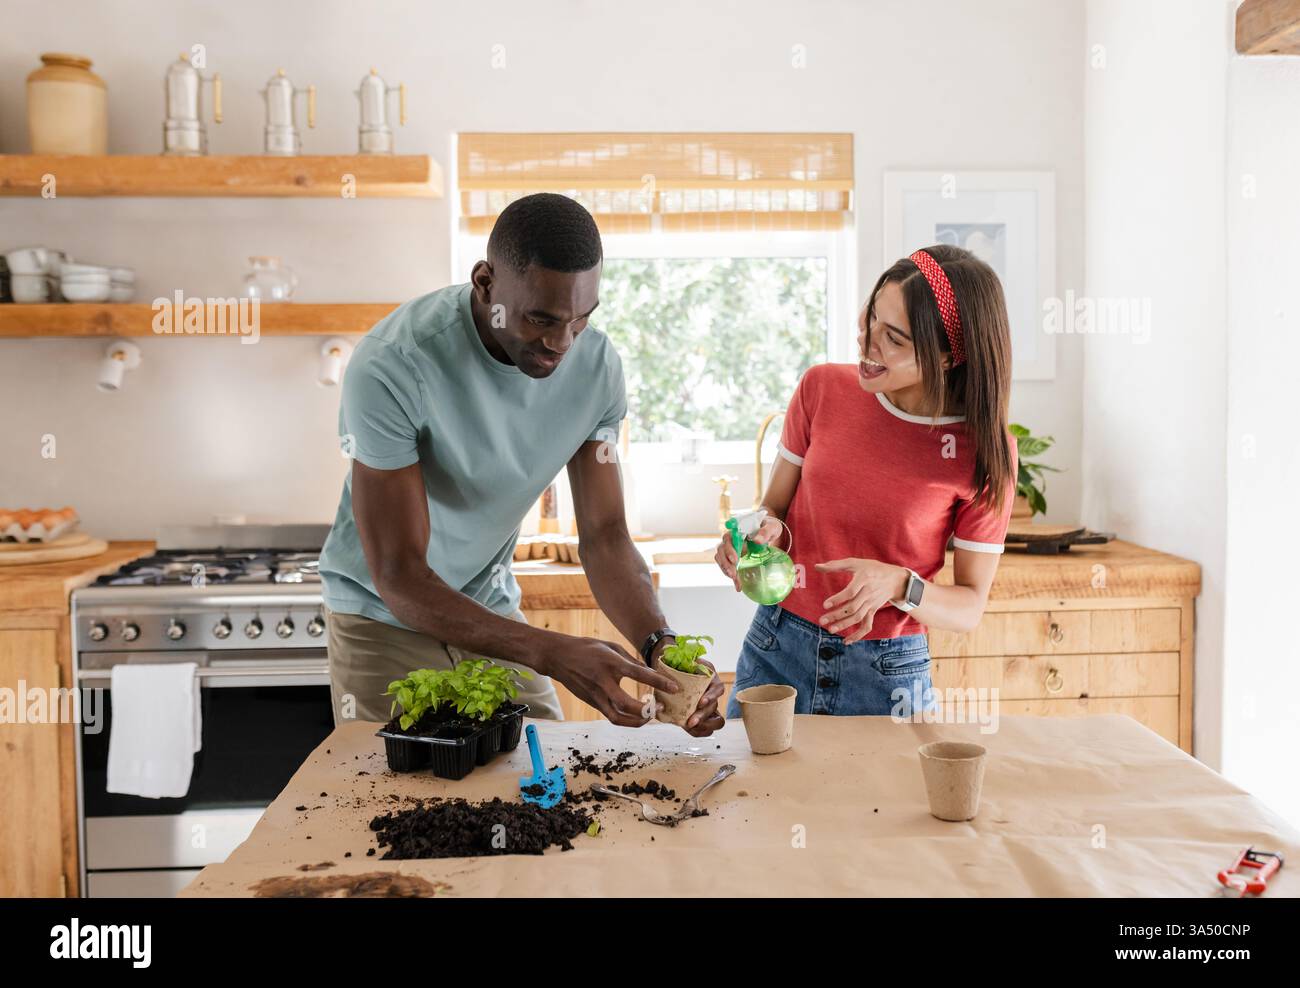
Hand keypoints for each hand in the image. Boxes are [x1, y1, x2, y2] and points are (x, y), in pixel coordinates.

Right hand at [541, 634, 679, 727]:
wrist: (558, 657)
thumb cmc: (587, 648)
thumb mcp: (612, 647)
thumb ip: (632, 661)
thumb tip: (651, 673)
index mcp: (611, 663)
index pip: (639, 675)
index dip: (658, 682)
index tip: (674, 688)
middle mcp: (603, 682)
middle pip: (627, 704)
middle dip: (647, 710)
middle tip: (661, 707)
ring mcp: (596, 695)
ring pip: (618, 718)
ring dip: (637, 722)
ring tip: (650, 717)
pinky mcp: (592, 703)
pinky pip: (612, 717)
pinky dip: (626, 720)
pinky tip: (637, 716)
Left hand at [650, 638, 725, 735]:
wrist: (672, 666)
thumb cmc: (675, 661)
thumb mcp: (676, 657)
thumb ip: (672, 659)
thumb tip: (664, 658)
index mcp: (710, 677)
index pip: (718, 689)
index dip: (711, 696)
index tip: (700, 702)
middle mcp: (712, 691)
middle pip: (715, 707)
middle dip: (704, 715)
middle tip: (691, 721)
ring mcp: (708, 704)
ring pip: (716, 720)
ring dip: (704, 725)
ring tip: (690, 727)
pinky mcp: (700, 714)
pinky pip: (706, 727)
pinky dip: (700, 730)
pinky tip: (689, 730)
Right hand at [713, 515, 782, 591]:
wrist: (769, 531)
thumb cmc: (769, 526)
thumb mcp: (772, 526)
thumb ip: (765, 532)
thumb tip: (756, 540)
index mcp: (738, 529)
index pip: (728, 538)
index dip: (729, 550)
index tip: (736, 560)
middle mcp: (731, 538)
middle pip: (721, 550)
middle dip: (726, 563)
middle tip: (733, 574)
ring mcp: (731, 548)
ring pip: (721, 559)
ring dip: (726, 570)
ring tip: (736, 581)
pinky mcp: (734, 557)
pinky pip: (728, 566)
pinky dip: (732, 576)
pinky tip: (738, 585)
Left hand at [813, 559, 908, 643]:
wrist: (895, 579)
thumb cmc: (872, 569)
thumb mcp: (855, 563)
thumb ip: (835, 565)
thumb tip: (816, 566)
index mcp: (863, 580)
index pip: (850, 592)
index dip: (837, 599)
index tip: (825, 605)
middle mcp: (868, 593)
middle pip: (852, 608)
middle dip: (837, 616)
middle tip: (822, 621)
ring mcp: (871, 604)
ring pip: (858, 618)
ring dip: (844, 625)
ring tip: (830, 630)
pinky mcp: (873, 611)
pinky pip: (867, 625)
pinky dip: (858, 635)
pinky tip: (846, 641)